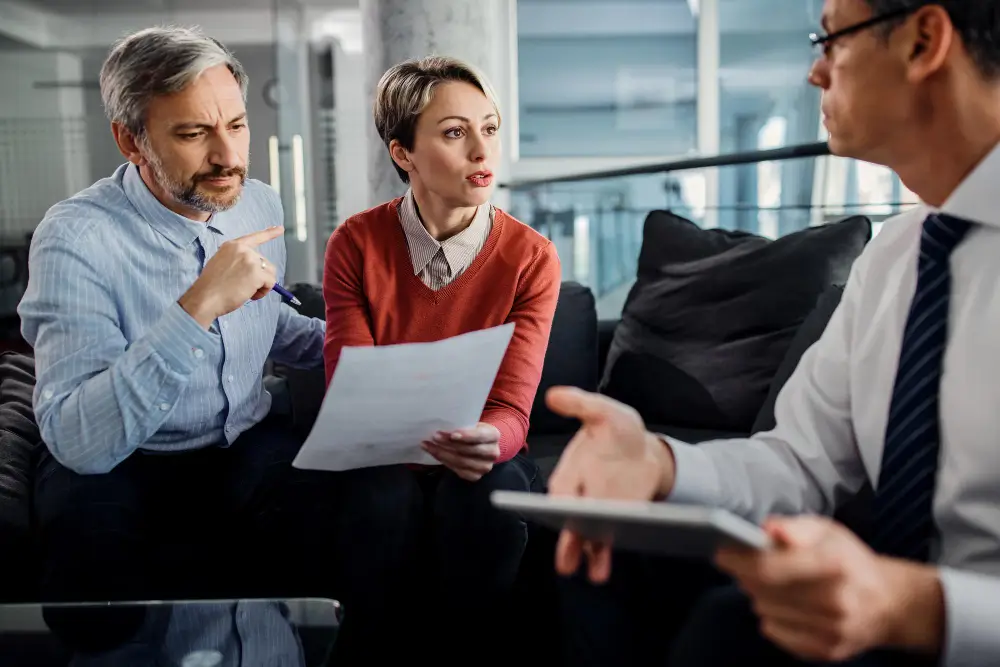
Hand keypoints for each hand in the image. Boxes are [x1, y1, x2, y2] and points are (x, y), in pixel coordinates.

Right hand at [178, 226, 283, 328]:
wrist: (205, 298)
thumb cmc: (211, 286)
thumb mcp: (220, 264)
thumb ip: (236, 261)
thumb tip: (251, 270)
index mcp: (232, 246)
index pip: (254, 237)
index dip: (269, 233)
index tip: (280, 229)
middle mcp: (243, 250)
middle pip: (264, 262)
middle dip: (259, 276)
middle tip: (243, 287)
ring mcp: (250, 260)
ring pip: (270, 272)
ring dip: (262, 284)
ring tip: (247, 291)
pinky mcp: (257, 273)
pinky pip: (271, 283)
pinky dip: (264, 291)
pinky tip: (250, 295)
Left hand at [422, 422, 499, 481]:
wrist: (482, 445)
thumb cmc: (474, 431)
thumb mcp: (473, 424)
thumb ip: (463, 425)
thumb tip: (443, 426)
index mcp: (493, 435)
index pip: (480, 436)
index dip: (466, 436)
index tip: (452, 434)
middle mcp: (493, 453)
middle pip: (468, 450)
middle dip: (449, 444)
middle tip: (434, 437)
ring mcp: (485, 467)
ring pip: (461, 462)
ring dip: (442, 453)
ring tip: (429, 445)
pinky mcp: (476, 476)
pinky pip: (458, 470)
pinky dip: (445, 462)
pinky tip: (435, 454)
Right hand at [545, 386, 675, 582]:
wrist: (643, 451)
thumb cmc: (619, 431)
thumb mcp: (605, 412)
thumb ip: (581, 404)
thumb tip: (554, 395)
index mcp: (572, 468)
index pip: (563, 486)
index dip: (561, 498)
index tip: (560, 509)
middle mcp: (579, 493)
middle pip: (571, 517)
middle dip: (570, 536)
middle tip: (567, 558)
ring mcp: (595, 511)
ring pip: (585, 534)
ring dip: (586, 552)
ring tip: (591, 572)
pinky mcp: (614, 522)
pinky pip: (605, 542)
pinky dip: (602, 556)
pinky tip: (601, 570)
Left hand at [716, 516, 944, 661]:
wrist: (888, 603)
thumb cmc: (848, 560)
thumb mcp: (827, 530)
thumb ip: (793, 527)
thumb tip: (766, 530)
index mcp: (834, 564)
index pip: (770, 568)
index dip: (738, 561)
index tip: (721, 554)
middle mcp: (835, 601)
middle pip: (763, 592)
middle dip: (746, 576)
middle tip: (747, 565)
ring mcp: (832, 631)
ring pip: (765, 612)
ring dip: (759, 597)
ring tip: (774, 584)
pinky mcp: (826, 652)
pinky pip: (775, 634)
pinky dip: (772, 618)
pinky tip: (786, 606)